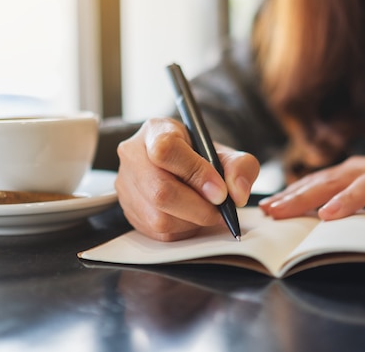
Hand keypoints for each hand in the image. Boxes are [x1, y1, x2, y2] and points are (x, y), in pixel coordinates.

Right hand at [115, 118, 259, 240]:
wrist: (175, 164)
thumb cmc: (197, 155)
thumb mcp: (222, 151)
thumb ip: (239, 166)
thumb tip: (237, 194)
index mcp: (155, 131)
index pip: (167, 150)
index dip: (196, 173)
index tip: (220, 191)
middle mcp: (133, 156)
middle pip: (160, 191)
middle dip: (199, 208)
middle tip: (220, 210)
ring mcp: (126, 186)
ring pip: (159, 218)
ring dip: (192, 222)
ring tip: (206, 210)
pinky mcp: (129, 212)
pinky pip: (158, 233)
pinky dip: (183, 230)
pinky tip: (191, 217)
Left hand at [259, 155, 364, 225]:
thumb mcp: (357, 186)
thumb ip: (332, 195)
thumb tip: (293, 211)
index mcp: (350, 171)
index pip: (315, 182)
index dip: (290, 194)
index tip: (267, 209)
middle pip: (333, 182)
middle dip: (304, 196)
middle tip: (280, 212)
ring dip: (349, 198)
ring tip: (329, 214)